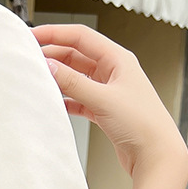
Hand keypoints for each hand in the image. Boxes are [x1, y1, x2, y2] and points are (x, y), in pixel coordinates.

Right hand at [31, 24, 187, 181]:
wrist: (156, 155)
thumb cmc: (142, 123)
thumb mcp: (103, 99)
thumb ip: (73, 82)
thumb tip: (50, 66)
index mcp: (118, 59)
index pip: (81, 37)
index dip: (56, 33)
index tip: (34, 36)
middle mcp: (114, 71)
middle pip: (77, 55)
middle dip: (54, 56)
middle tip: (32, 61)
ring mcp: (109, 91)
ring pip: (77, 77)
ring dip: (59, 78)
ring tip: (40, 80)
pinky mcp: (105, 110)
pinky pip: (80, 98)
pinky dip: (67, 99)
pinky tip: (56, 102)